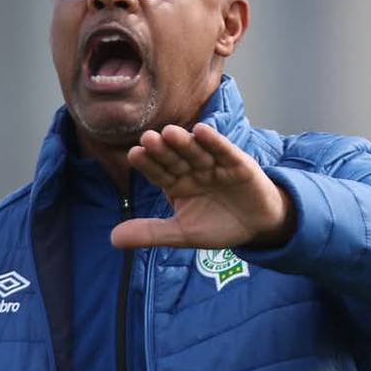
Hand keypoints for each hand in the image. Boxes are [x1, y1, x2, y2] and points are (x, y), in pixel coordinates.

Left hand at [110, 123, 295, 248]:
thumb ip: (151, 233)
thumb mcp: (183, 233)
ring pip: (196, 152)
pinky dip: (214, 142)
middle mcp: (192, 170)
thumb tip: (112, 239)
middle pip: (175, 158)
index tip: (134, 154)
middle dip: (162, 150)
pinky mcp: (238, 164)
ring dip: (184, 142)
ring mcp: (215, 165)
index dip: (148, 164)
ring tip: (169, 132)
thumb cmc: (219, 225)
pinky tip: (202, 131)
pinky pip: (224, 151)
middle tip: (147, 138)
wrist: (258, 226)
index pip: (159, 172)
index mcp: (176, 184)